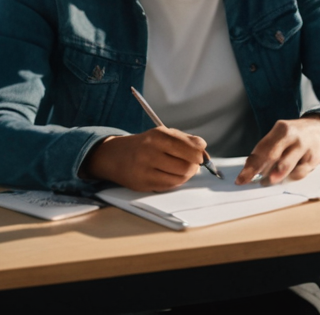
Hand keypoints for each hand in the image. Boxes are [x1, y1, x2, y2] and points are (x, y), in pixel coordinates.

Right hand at [83, 127, 207, 191]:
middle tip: (194, 164)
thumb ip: (186, 140)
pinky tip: (171, 175)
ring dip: (187, 175)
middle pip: (186, 165)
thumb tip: (204, 151)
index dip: (200, 153)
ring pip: (179, 177)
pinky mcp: (142, 184)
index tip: (201, 154)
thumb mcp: (164, 134)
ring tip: (183, 169)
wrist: (115, 155)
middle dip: (194, 166)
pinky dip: (175, 181)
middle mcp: (150, 152)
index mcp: (158, 136)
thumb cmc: (146, 144)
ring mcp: (144, 169)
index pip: (190, 147)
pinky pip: (168, 186)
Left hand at [240, 115, 319, 185]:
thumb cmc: (293, 137)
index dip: (250, 167)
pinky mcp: (314, 158)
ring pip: (285, 168)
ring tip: (270, 180)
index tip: (241, 179)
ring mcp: (305, 147)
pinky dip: (290, 177)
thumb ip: (265, 151)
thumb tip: (249, 171)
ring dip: (274, 178)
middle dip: (261, 172)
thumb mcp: (279, 137)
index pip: (262, 150)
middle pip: (273, 156)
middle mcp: (294, 136)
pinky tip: (288, 174)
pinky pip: (298, 174)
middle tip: (256, 182)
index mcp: (281, 129)